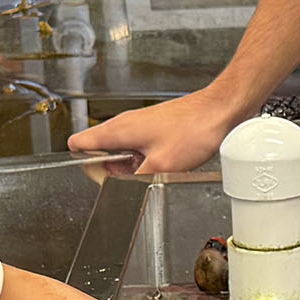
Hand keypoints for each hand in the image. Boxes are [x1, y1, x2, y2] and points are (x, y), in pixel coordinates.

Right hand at [69, 86, 243, 175]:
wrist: (220, 110)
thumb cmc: (194, 129)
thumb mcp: (160, 167)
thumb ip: (132, 180)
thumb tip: (119, 189)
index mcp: (118, 130)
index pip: (78, 145)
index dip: (86, 167)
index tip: (104, 179)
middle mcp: (125, 124)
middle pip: (100, 152)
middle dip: (113, 170)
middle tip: (136, 176)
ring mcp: (140, 125)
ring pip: (122, 152)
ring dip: (133, 166)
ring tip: (155, 168)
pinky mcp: (155, 128)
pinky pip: (140, 149)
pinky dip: (147, 159)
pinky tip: (165, 163)